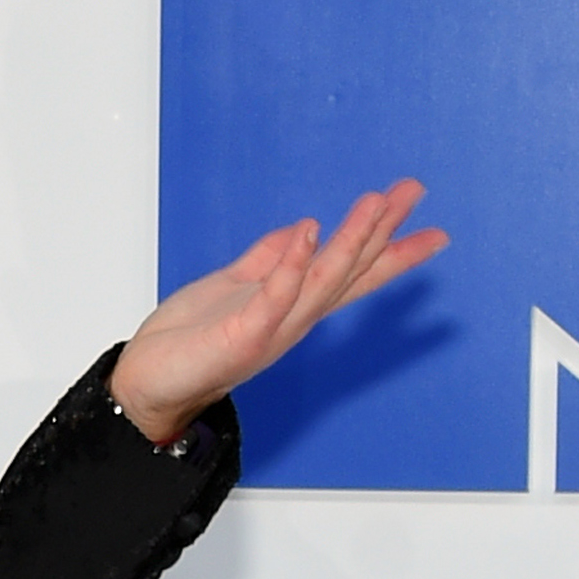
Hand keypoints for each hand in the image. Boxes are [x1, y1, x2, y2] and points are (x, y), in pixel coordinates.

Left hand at [110, 182, 446, 446]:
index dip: (390, 250)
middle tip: (412, 193)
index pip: (350, 274)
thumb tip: (302, 229)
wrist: (147, 386)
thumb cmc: (186, 343)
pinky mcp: (243, 336)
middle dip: (382, 232)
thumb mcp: (232, 288)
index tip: (431, 230)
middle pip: (347, 271)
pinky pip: (274, 297)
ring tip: (376, 203)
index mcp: (291, 306)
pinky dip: (293, 266)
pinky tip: (309, 232)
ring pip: (322, 281)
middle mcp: (291, 319)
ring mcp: (271, 329)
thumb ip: (267, 260)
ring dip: (350, 241)